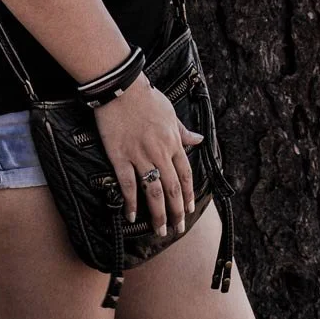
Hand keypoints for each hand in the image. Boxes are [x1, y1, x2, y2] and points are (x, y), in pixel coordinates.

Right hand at [92, 72, 205, 235]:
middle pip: (172, 189)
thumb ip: (183, 131)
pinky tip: (132, 216)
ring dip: (158, 214)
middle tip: (177, 229)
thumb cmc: (146, 97)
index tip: (190, 211)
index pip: (186, 175)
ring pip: (153, 191)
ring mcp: (140, 156)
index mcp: (173, 143)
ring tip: (160, 230)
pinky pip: (128, 184)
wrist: (122, 88)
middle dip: (177, 212)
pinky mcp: (120, 157)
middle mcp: (160, 153)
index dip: (189, 196)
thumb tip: (199, 139)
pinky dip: (131, 202)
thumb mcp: (171, 113)